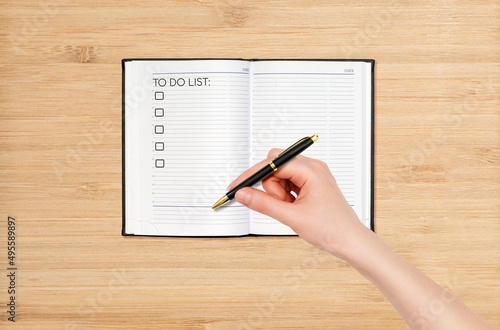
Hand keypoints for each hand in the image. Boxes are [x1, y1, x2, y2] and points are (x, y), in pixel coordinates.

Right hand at [227, 148, 366, 258]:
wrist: (350, 241)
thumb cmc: (332, 229)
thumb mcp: (292, 217)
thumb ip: (263, 204)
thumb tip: (244, 194)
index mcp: (311, 170)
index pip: (272, 163)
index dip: (252, 175)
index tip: (237, 187)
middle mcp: (312, 167)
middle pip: (275, 166)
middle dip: (271, 187)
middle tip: (280, 204)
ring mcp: (313, 175)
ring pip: (280, 176)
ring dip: (278, 193)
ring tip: (291, 209)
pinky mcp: (311, 183)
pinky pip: (288, 183)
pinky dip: (285, 196)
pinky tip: (294, 207)